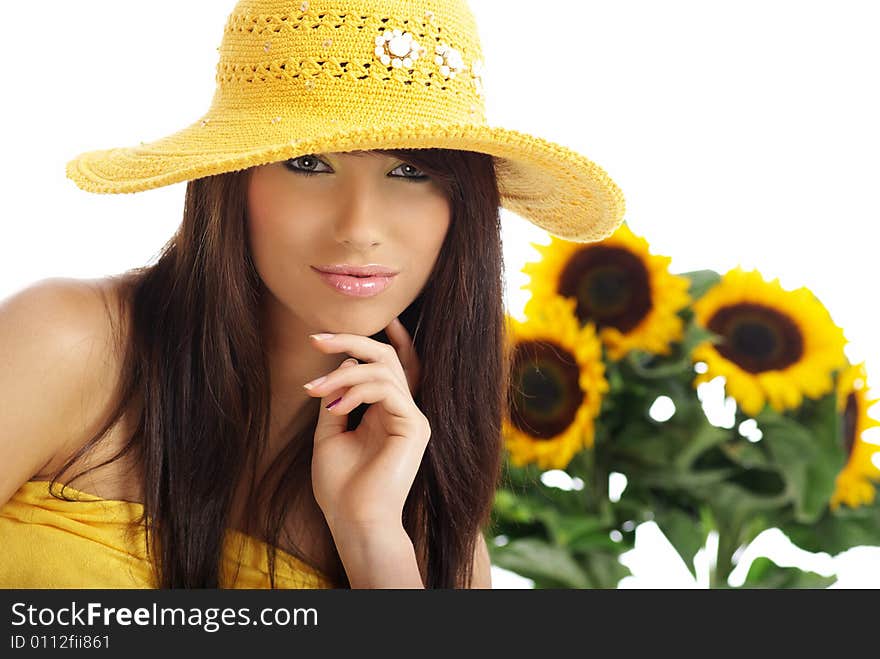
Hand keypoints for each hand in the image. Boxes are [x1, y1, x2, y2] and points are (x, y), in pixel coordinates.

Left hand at [302, 317, 429, 530]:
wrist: (353, 520)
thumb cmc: (341, 486)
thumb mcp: (330, 434)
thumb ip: (336, 399)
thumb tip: (340, 364)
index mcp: (388, 412)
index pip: (394, 366)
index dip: (389, 339)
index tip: (369, 321)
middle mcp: (404, 411)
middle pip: (387, 357)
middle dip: (351, 341)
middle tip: (317, 338)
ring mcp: (413, 418)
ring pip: (383, 368)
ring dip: (343, 372)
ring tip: (316, 390)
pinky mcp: (415, 426)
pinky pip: (387, 389)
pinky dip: (357, 390)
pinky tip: (336, 407)